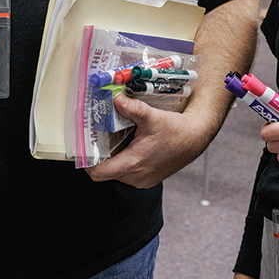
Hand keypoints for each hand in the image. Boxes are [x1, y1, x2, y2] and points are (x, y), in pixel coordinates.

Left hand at [86, 93, 211, 188]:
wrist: (195, 139)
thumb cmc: (176, 131)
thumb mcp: (153, 117)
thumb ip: (133, 108)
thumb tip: (116, 98)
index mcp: (133, 163)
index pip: (98, 172)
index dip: (87, 161)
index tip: (83, 148)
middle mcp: (136, 176)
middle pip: (105, 171)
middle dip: (99, 156)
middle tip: (96, 138)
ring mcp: (142, 180)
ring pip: (116, 173)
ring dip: (112, 159)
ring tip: (112, 140)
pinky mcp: (147, 179)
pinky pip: (127, 173)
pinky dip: (124, 161)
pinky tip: (128, 146)